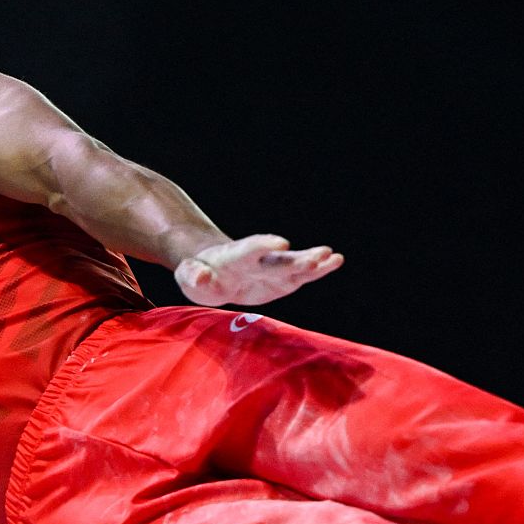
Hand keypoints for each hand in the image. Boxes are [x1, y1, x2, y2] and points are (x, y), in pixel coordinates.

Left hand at [175, 234, 343, 305]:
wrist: (215, 270)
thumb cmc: (199, 274)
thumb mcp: (188, 277)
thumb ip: (192, 276)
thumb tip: (201, 277)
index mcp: (234, 258)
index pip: (249, 250)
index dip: (263, 245)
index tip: (281, 243)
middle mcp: (258, 260)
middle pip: (278, 260)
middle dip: (296, 259)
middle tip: (319, 255)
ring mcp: (271, 269)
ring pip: (294, 265)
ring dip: (313, 262)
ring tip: (334, 257)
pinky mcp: (282, 280)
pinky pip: (301, 276)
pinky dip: (318, 270)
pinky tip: (335, 261)